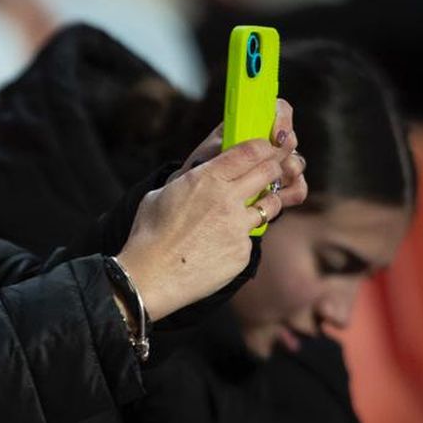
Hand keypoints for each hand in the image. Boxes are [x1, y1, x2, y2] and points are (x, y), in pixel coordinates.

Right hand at [118, 101, 307, 320]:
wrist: (150, 276)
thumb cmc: (149, 234)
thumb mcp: (162, 194)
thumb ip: (188, 182)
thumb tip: (198, 177)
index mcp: (205, 179)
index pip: (250, 151)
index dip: (263, 147)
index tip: (265, 148)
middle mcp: (227, 198)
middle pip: (270, 171)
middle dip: (273, 168)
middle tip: (270, 171)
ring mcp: (238, 226)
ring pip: (270, 204)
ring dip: (265, 202)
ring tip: (249, 208)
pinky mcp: (242, 251)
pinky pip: (250, 237)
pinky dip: (240, 237)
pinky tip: (220, 244)